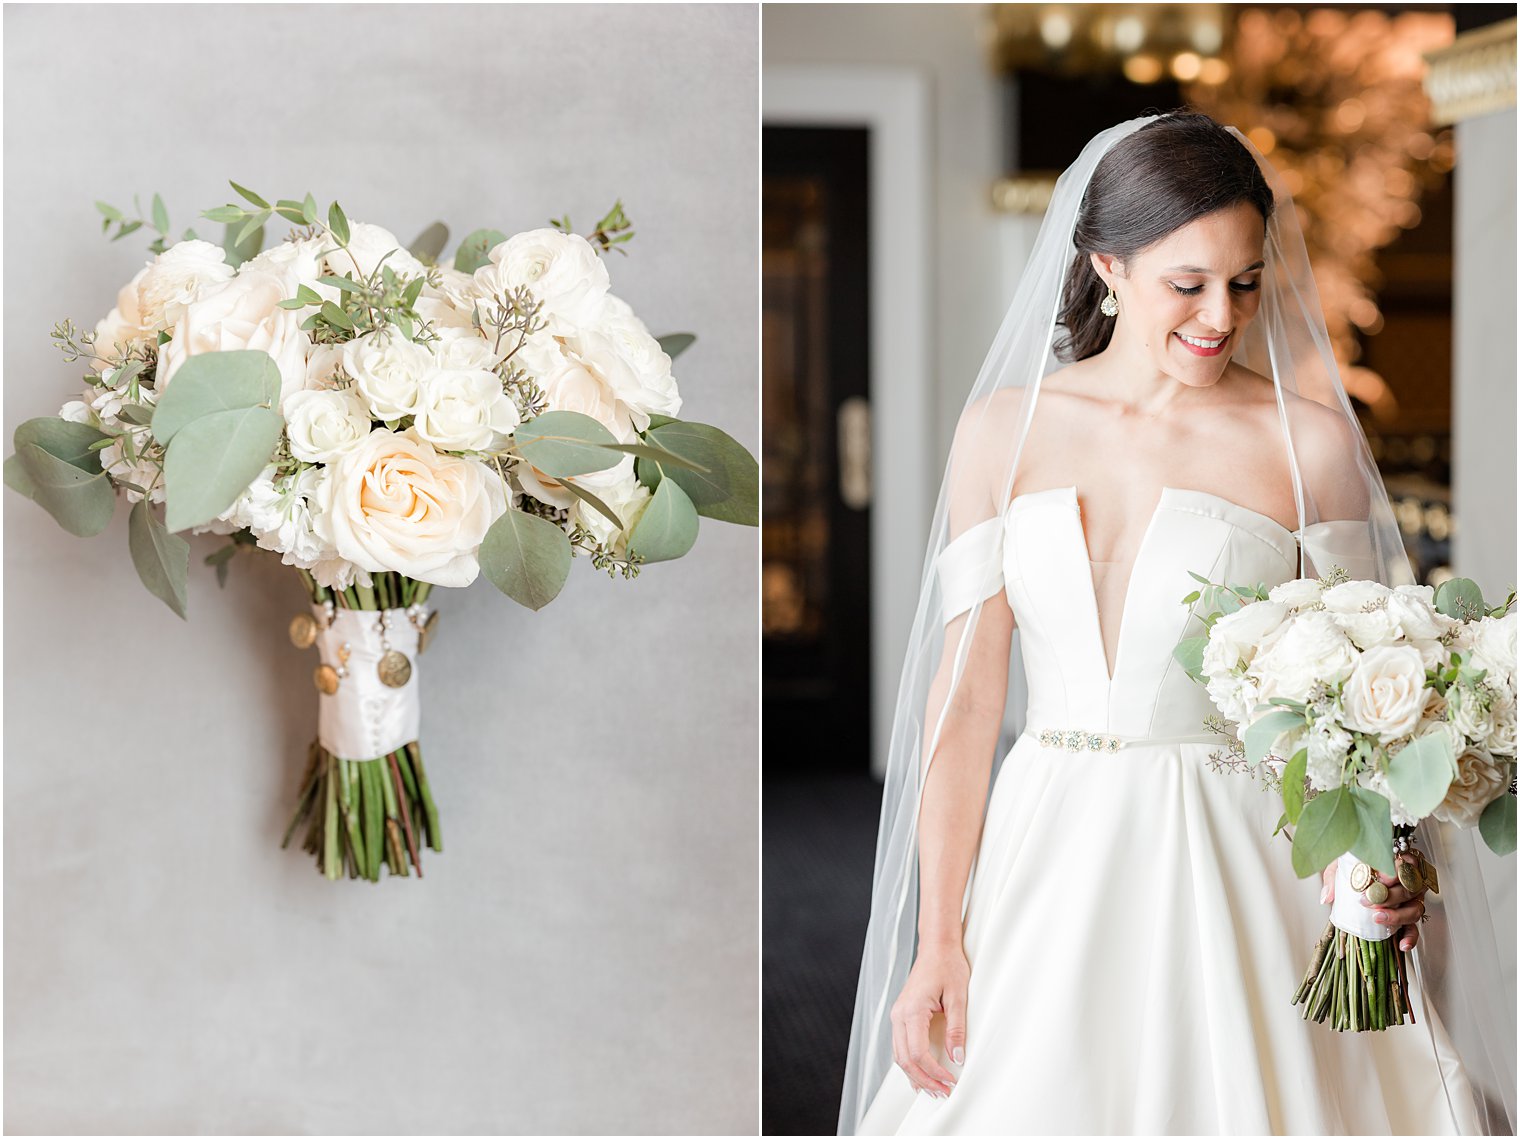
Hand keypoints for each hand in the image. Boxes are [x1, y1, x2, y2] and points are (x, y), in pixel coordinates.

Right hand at [889, 943, 968, 1098]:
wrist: (937, 948)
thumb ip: (957, 1029)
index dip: (934, 1072)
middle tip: (943, 1093)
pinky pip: (900, 1046)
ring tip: (934, 1090)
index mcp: (911, 1010)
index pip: (918, 1052)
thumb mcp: (958, 997)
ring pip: (899, 1055)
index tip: (950, 1081)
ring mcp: (897, 1015)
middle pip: (904, 1059)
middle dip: (924, 1080)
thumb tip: (957, 1058)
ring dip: (915, 1075)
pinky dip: (910, 1063)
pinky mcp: (901, 1015)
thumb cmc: (947, 966)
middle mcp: (899, 1015)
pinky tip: (921, 1074)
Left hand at [1320, 852, 1427, 951]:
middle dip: (1390, 896)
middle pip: (1409, 888)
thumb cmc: (1351, 868)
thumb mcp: (1340, 866)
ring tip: (1377, 918)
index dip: (1394, 872)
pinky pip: (1415, 929)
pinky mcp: (1409, 917)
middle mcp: (1409, 880)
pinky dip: (1410, 938)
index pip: (1405, 863)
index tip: (1379, 879)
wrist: (1354, 880)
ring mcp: (1412, 899)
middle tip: (1367, 901)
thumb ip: (1333, 878)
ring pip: (1414, 908)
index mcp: (1397, 860)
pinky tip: (1401, 944)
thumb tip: (1327, 898)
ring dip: (1397, 915)